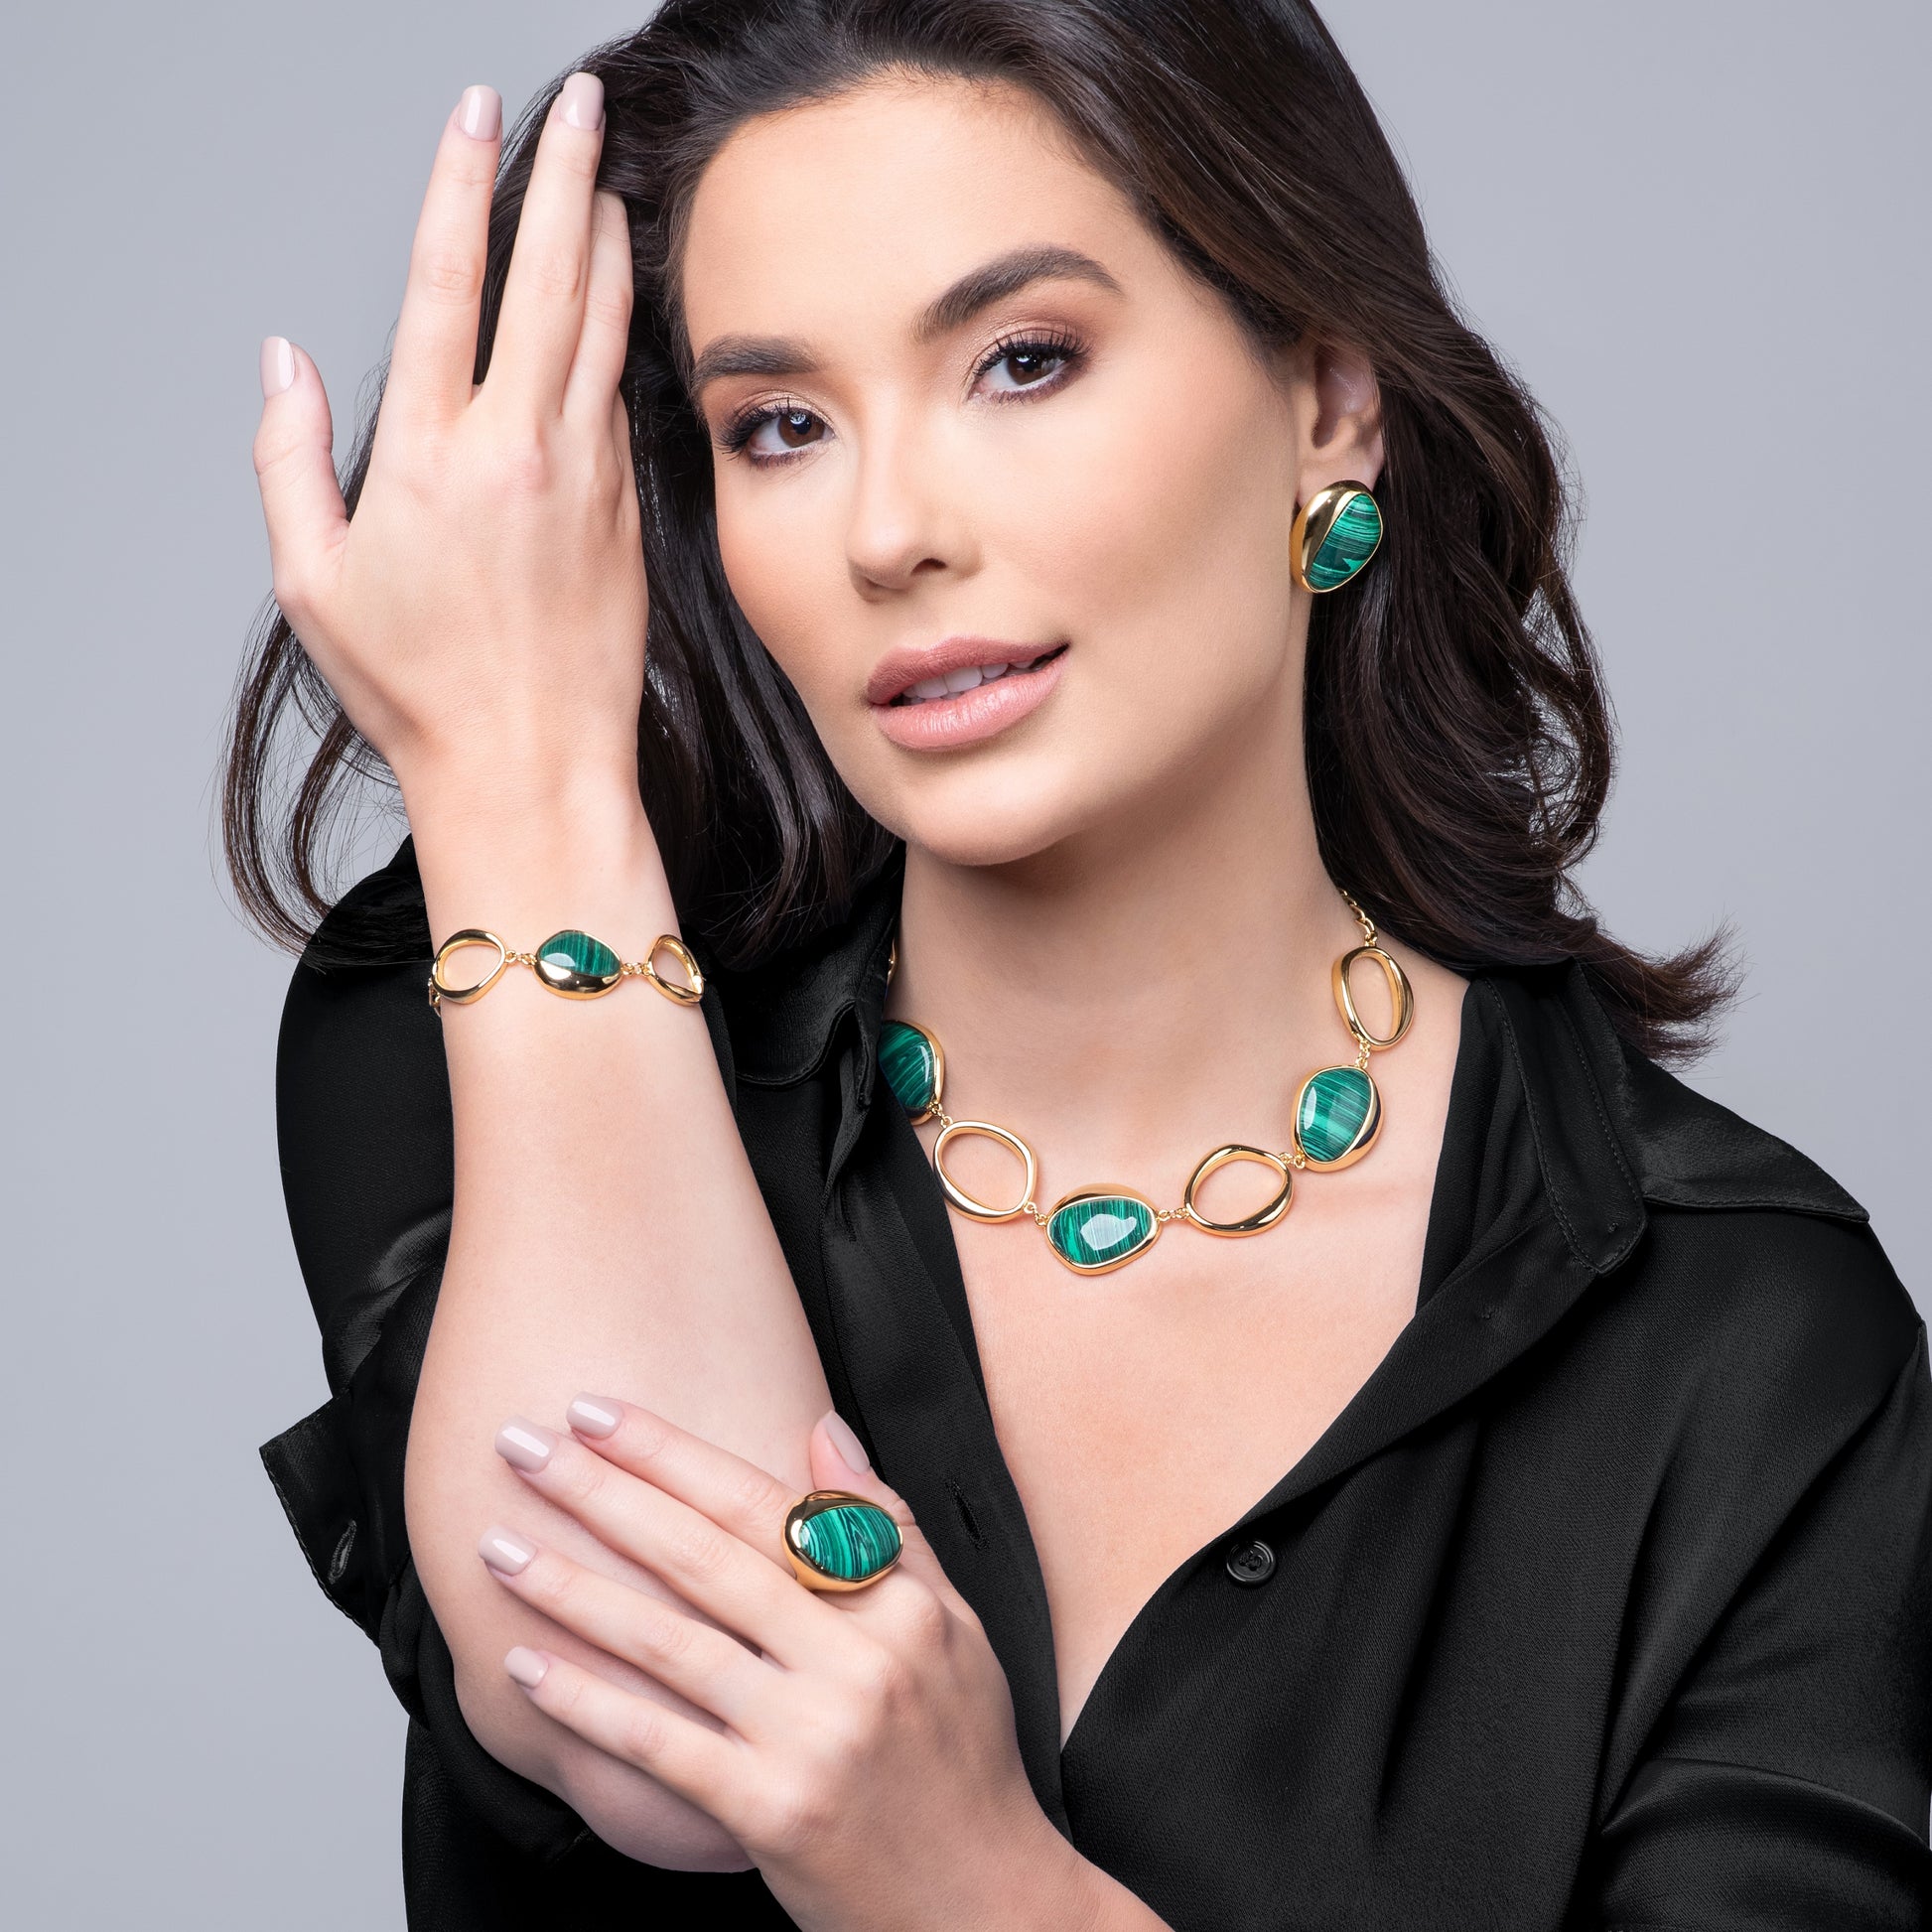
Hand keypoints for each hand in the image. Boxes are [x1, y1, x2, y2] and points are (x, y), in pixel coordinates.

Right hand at [251, 74, 646, 820]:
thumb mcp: (313, 581)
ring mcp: (585, 478)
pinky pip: (621, 400)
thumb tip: (282, 363)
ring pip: (604, 330)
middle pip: (550, 282)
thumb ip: (288, 459)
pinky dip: (619, 338)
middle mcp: (519, 450)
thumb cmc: (420, 689)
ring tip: (612, 178)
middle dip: (565, 179)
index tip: (476, 116)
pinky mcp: (625, 511)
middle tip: (585, 109)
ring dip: (607, 244)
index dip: (461, 188)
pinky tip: (617, 306)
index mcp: (433, 456)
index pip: (449, 286)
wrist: (533, 765)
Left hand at [478, 1400, 1098, 1931]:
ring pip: (668, 1644)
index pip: (763, 1506)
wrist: (985, 1902)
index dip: (671, 1454)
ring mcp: (810, 1738)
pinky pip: (658, 1744)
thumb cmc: (962, 1757)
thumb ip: (886, 1526)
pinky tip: (527, 1668)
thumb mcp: (954, 1627)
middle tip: (523, 1447)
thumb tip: (823, 1427)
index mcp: (896, 1606)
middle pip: (703, 1558)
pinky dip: (586, 1704)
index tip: (598, 1412)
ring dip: (571, 1590)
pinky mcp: (769, 1812)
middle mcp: (854, 1662)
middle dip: (602, 1494)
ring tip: (500, 1547)